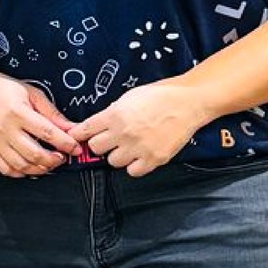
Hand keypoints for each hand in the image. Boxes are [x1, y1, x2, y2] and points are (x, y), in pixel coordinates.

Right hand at [0, 76, 80, 177]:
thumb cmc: (4, 90)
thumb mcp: (32, 94)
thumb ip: (52, 113)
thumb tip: (70, 128)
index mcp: (18, 112)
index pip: (47, 133)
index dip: (65, 143)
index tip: (76, 148)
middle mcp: (5, 129)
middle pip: (34, 153)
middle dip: (54, 160)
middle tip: (63, 157)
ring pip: (21, 165)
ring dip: (40, 168)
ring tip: (49, 162)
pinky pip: (5, 169)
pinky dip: (21, 173)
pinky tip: (30, 167)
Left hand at [73, 80, 207, 175]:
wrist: (188, 102)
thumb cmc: (160, 96)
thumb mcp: (129, 97)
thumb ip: (112, 112)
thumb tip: (99, 123)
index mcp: (115, 115)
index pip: (85, 130)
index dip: (80, 134)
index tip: (80, 137)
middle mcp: (124, 133)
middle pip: (96, 148)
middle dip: (100, 144)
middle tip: (109, 140)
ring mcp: (139, 148)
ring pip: (113, 162)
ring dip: (117, 155)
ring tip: (127, 147)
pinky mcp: (154, 159)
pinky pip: (133, 171)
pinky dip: (134, 166)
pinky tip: (139, 156)